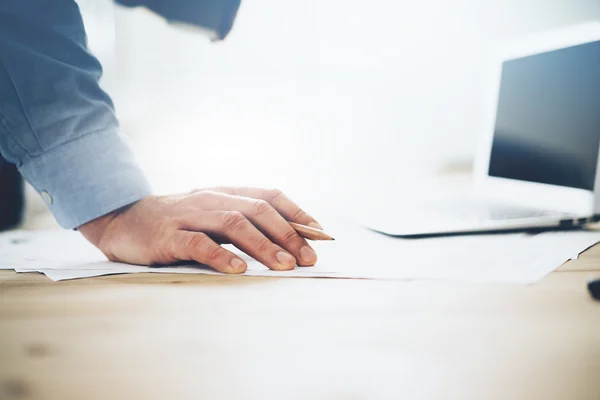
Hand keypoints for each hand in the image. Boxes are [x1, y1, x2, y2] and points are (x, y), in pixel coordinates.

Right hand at [78, 187, 322, 273]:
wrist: (123, 220)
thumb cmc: (177, 223)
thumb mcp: (211, 216)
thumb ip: (242, 223)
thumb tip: (287, 242)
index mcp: (225, 192)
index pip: (269, 195)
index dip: (297, 212)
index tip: (321, 233)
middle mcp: (210, 198)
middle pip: (257, 209)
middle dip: (288, 234)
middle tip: (308, 258)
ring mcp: (188, 215)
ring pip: (233, 223)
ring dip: (263, 245)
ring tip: (284, 266)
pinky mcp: (167, 235)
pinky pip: (197, 243)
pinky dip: (220, 256)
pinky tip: (238, 270)